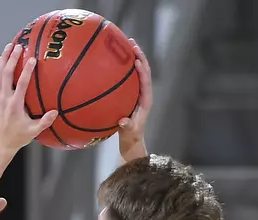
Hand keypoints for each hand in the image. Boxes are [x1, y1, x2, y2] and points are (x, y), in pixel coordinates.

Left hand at [0, 42, 57, 154]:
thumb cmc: (18, 137)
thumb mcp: (33, 132)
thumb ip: (44, 122)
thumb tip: (55, 112)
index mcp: (15, 106)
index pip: (21, 84)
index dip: (27, 71)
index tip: (32, 59)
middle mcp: (4, 99)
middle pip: (6, 74)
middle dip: (12, 59)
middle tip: (19, 46)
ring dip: (3, 59)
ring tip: (9, 46)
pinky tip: (1, 59)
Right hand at [117, 39, 152, 161]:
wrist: (132, 140)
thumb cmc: (131, 136)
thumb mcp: (128, 132)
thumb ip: (127, 127)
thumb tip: (122, 121)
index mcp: (145, 99)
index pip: (146, 81)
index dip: (142, 70)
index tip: (136, 60)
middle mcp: (143, 93)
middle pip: (143, 70)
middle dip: (138, 55)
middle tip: (130, 42)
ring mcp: (137, 92)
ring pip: (136, 71)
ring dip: (132, 57)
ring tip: (125, 44)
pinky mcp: (130, 93)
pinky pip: (127, 77)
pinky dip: (122, 68)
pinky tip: (111, 61)